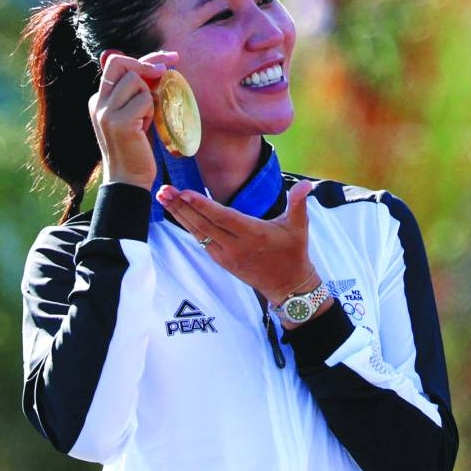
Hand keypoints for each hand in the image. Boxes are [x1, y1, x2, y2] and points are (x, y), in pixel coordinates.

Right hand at [90, 49, 178, 189]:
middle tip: (168, 68)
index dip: (145, 58)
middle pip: (120, 62)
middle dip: (147, 62)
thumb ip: (138, 93)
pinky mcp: (119, 122)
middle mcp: (98, 102)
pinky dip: (152, 111)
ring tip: (148, 118)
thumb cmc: (136, 148)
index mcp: (99, 99)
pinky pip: (145, 100)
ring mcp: (106, 112)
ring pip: (136, 81)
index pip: (117, 64)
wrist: (128, 179)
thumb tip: (155, 66)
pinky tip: (147, 127)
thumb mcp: (135, 115)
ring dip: (150, 96)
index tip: (169, 58)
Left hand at [155, 180, 323, 305]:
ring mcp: (227, 256)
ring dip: (180, 216)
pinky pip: (202, 242)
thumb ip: (298, 203)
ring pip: (198, 234)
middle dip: (181, 207)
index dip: (202, 206)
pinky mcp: (222, 261)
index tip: (184, 193)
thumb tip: (306, 185)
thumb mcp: (299, 227)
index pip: (222, 218)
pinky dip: (189, 228)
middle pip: (203, 225)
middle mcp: (236, 246)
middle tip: (164, 191)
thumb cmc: (294, 253)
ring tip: (164, 199)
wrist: (289, 285)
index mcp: (254, 234)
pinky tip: (178, 215)